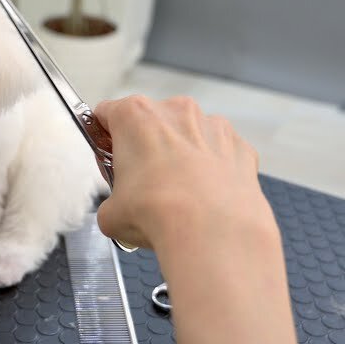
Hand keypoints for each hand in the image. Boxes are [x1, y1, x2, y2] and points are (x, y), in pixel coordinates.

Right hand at [93, 96, 274, 256]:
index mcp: (134, 116)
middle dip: (146, 148)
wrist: (212, 232)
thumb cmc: (159, 213)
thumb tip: (117, 212)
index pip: (107, 113)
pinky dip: (213, 170)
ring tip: (178, 195)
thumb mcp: (111, 214)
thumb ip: (111, 203)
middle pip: (152, 122)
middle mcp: (175, 111)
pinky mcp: (240, 146)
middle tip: (142, 184)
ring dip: (182, 157)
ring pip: (189, 135)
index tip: (108, 156)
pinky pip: (220, 153)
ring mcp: (212, 125)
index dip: (104, 137)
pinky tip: (206, 198)